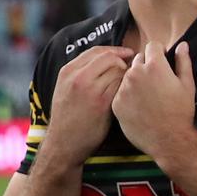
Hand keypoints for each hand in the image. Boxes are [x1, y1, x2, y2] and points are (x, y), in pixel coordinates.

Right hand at [44, 45, 135, 165]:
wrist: (63, 144)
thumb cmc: (68, 119)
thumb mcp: (66, 89)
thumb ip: (81, 73)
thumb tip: (107, 59)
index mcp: (68, 71)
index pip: (96, 50)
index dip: (115, 50)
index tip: (127, 54)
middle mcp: (77, 77)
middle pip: (109, 57)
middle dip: (124, 61)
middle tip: (133, 69)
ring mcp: (89, 89)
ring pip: (118, 70)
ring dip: (127, 75)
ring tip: (130, 85)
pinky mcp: (101, 102)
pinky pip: (121, 86)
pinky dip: (127, 88)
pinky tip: (128, 95)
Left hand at [112, 41, 196, 159]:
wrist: (168, 139)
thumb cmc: (181, 112)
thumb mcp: (187, 85)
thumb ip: (183, 61)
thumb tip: (182, 44)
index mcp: (155, 66)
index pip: (152, 46)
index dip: (160, 52)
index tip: (164, 61)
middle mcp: (136, 73)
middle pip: (138, 59)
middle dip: (147, 65)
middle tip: (157, 82)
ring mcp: (123, 88)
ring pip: (128, 75)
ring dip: (136, 80)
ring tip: (148, 96)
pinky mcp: (116, 102)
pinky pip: (120, 91)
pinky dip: (128, 95)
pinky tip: (139, 106)